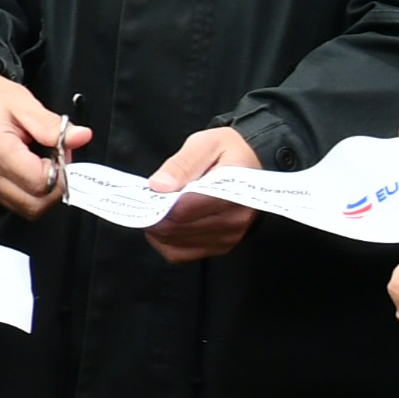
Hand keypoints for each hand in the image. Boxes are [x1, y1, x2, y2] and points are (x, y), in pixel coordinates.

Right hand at [0, 68, 85, 218]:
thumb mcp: (23, 102)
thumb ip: (52, 125)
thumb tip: (80, 137)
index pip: (41, 183)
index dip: (61, 172)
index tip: (63, 154)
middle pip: (35, 205)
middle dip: (55, 187)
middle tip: (57, 161)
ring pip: (26, 208)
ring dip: (43, 191)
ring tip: (42, 162)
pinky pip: (14, 202)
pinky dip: (29, 190)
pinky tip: (29, 168)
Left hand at [141, 126, 261, 263]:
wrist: (251, 169)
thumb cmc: (230, 154)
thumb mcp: (207, 143)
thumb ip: (182, 163)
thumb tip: (159, 185)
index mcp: (233, 192)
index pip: (184, 209)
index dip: (158, 202)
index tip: (146, 193)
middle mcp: (234, 220)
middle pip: (176, 227)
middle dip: (154, 214)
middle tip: (146, 199)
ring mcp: (228, 238)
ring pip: (174, 242)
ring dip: (158, 228)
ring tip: (157, 208)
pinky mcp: (219, 248)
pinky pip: (179, 254)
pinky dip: (165, 241)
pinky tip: (165, 224)